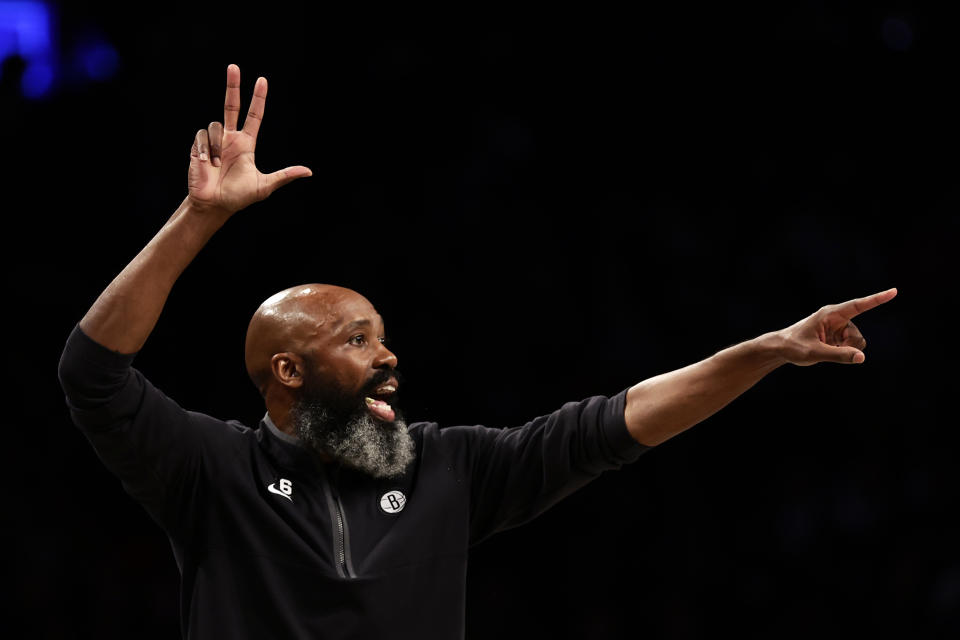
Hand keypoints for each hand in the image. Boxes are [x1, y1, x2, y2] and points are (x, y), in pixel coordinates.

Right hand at [187, 64, 311, 214]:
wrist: (215, 205)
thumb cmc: (239, 196)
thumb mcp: (265, 186)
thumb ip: (284, 176)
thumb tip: (308, 171)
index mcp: (246, 144)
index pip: (254, 116)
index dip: (258, 99)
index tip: (262, 81)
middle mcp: (230, 138)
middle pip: (231, 105)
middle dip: (232, 85)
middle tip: (234, 66)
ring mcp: (214, 141)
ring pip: (215, 126)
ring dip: (218, 148)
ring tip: (218, 166)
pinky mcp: (198, 146)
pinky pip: (202, 137)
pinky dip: (206, 150)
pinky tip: (207, 164)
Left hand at [776, 288, 896, 364]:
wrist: (782, 349)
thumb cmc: (794, 346)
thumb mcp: (814, 352)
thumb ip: (838, 355)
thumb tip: (862, 357)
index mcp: (830, 314)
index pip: (858, 305)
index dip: (877, 299)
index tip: (894, 291)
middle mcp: (837, 319)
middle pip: (857, 335)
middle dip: (850, 346)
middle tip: (828, 349)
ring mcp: (838, 328)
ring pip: (856, 343)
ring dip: (846, 350)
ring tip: (825, 350)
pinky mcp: (838, 337)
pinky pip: (851, 348)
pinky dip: (843, 353)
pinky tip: (827, 351)